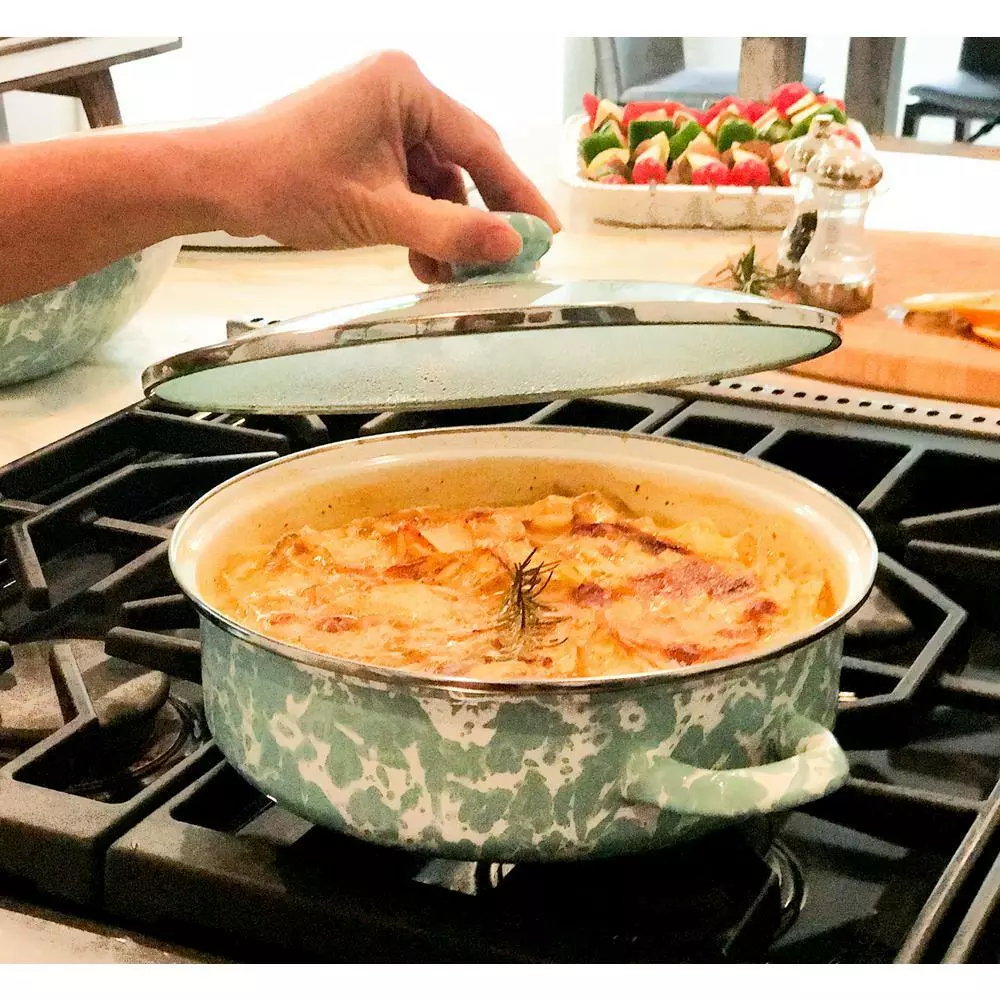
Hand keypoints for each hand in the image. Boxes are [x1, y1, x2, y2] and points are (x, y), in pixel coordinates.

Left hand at [206, 51, 560, 282]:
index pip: (481, 146)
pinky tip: (425, 260)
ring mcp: (382, 117)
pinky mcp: (367, 143)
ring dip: (447, 229)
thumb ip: (449, 231)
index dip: (517, 195)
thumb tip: (512, 246)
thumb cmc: (288, 185)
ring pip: (439, 181)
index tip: (546, 234)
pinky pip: (412, 185)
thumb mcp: (378, 214)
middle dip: (481, 217)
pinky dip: (420, 223)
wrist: (219, 184)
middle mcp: (400, 93)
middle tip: (508, 260)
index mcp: (405, 88)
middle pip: (464, 162)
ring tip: (453, 275)